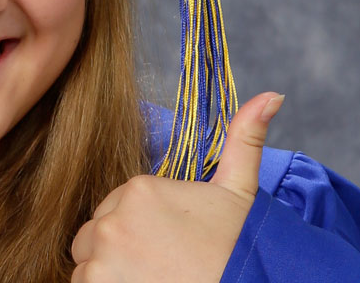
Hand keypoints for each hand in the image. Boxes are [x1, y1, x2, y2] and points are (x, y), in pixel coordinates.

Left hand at [70, 92, 284, 281]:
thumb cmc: (239, 246)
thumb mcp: (240, 191)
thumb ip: (243, 139)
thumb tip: (271, 94)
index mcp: (140, 189)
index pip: (118, 207)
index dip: (140, 227)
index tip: (167, 244)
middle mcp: (113, 218)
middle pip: (98, 234)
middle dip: (120, 248)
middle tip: (158, 264)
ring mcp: (100, 255)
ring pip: (88, 262)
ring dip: (109, 271)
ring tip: (149, 277)